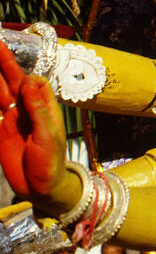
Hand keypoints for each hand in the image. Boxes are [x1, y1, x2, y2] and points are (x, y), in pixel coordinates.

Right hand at [0, 42, 67, 203]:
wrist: (41, 189)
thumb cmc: (52, 163)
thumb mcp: (47, 136)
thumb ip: (38, 109)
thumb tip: (29, 81)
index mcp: (43, 107)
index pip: (32, 81)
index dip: (21, 72)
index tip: (10, 65)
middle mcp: (27, 109)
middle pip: (11, 81)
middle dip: (2, 64)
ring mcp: (12, 119)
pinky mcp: (1, 130)